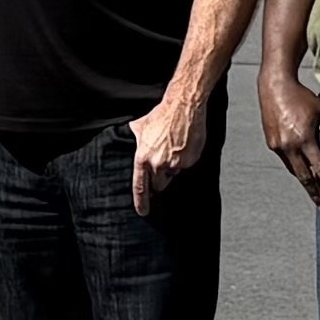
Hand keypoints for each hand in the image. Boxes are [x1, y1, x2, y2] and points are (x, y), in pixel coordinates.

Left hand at [131, 92, 210, 207]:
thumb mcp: (141, 127)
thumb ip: (136, 139)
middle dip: (159, 178)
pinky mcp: (190, 160)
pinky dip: (184, 160)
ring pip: (173, 174)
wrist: (183, 106)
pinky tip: (183, 145)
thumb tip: (129, 138)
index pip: (140, 186)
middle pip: (158, 184)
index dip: (141, 201)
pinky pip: (185, 167)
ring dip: (172, 167)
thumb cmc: (162, 115)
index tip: (143, 212)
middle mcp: (158, 163)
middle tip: (161, 162)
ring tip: (172, 147)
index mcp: (143, 158)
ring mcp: (175, 163)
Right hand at [259, 70, 319, 213]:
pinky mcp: (271, 142)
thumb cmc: (302, 95)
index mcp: (304, 139)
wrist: (274, 85)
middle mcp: (289, 145)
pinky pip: (286, 160)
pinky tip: (303, 170)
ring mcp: (278, 145)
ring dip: (305, 181)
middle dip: (315, 194)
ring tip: (315, 192)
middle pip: (304, 178)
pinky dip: (296, 166)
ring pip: (294, 170)